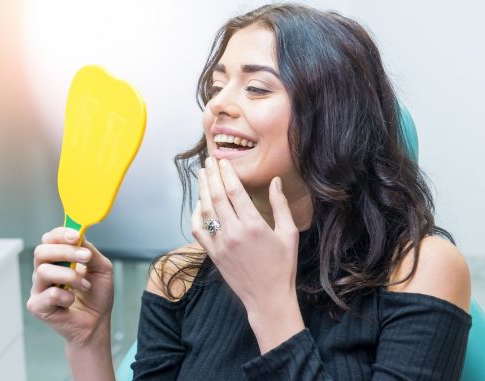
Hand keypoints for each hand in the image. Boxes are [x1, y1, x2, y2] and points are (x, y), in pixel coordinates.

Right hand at [26, 227, 113, 347]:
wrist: (97, 322)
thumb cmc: (97, 295)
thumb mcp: (101, 268)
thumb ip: (90, 251)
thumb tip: (80, 238)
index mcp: (58, 259)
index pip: (50, 239)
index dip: (61, 234)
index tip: (77, 236)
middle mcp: (45, 271)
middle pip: (41, 251)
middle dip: (65, 251)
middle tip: (86, 257)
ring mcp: (39, 289)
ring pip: (43, 271)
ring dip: (70, 276)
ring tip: (85, 285)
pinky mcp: (37, 306)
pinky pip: (48, 295)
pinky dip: (66, 297)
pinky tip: (72, 301)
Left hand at [192, 157, 299, 313]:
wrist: (268, 298)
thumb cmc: (283, 266)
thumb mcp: (289, 233)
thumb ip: (280, 205)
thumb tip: (275, 181)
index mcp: (254, 225)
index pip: (235, 191)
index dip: (227, 173)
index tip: (223, 161)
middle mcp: (234, 232)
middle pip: (217, 196)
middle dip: (212, 175)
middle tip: (208, 161)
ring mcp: (220, 244)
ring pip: (206, 210)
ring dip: (203, 190)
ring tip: (202, 175)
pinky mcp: (213, 255)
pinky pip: (199, 231)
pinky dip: (196, 215)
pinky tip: (199, 204)